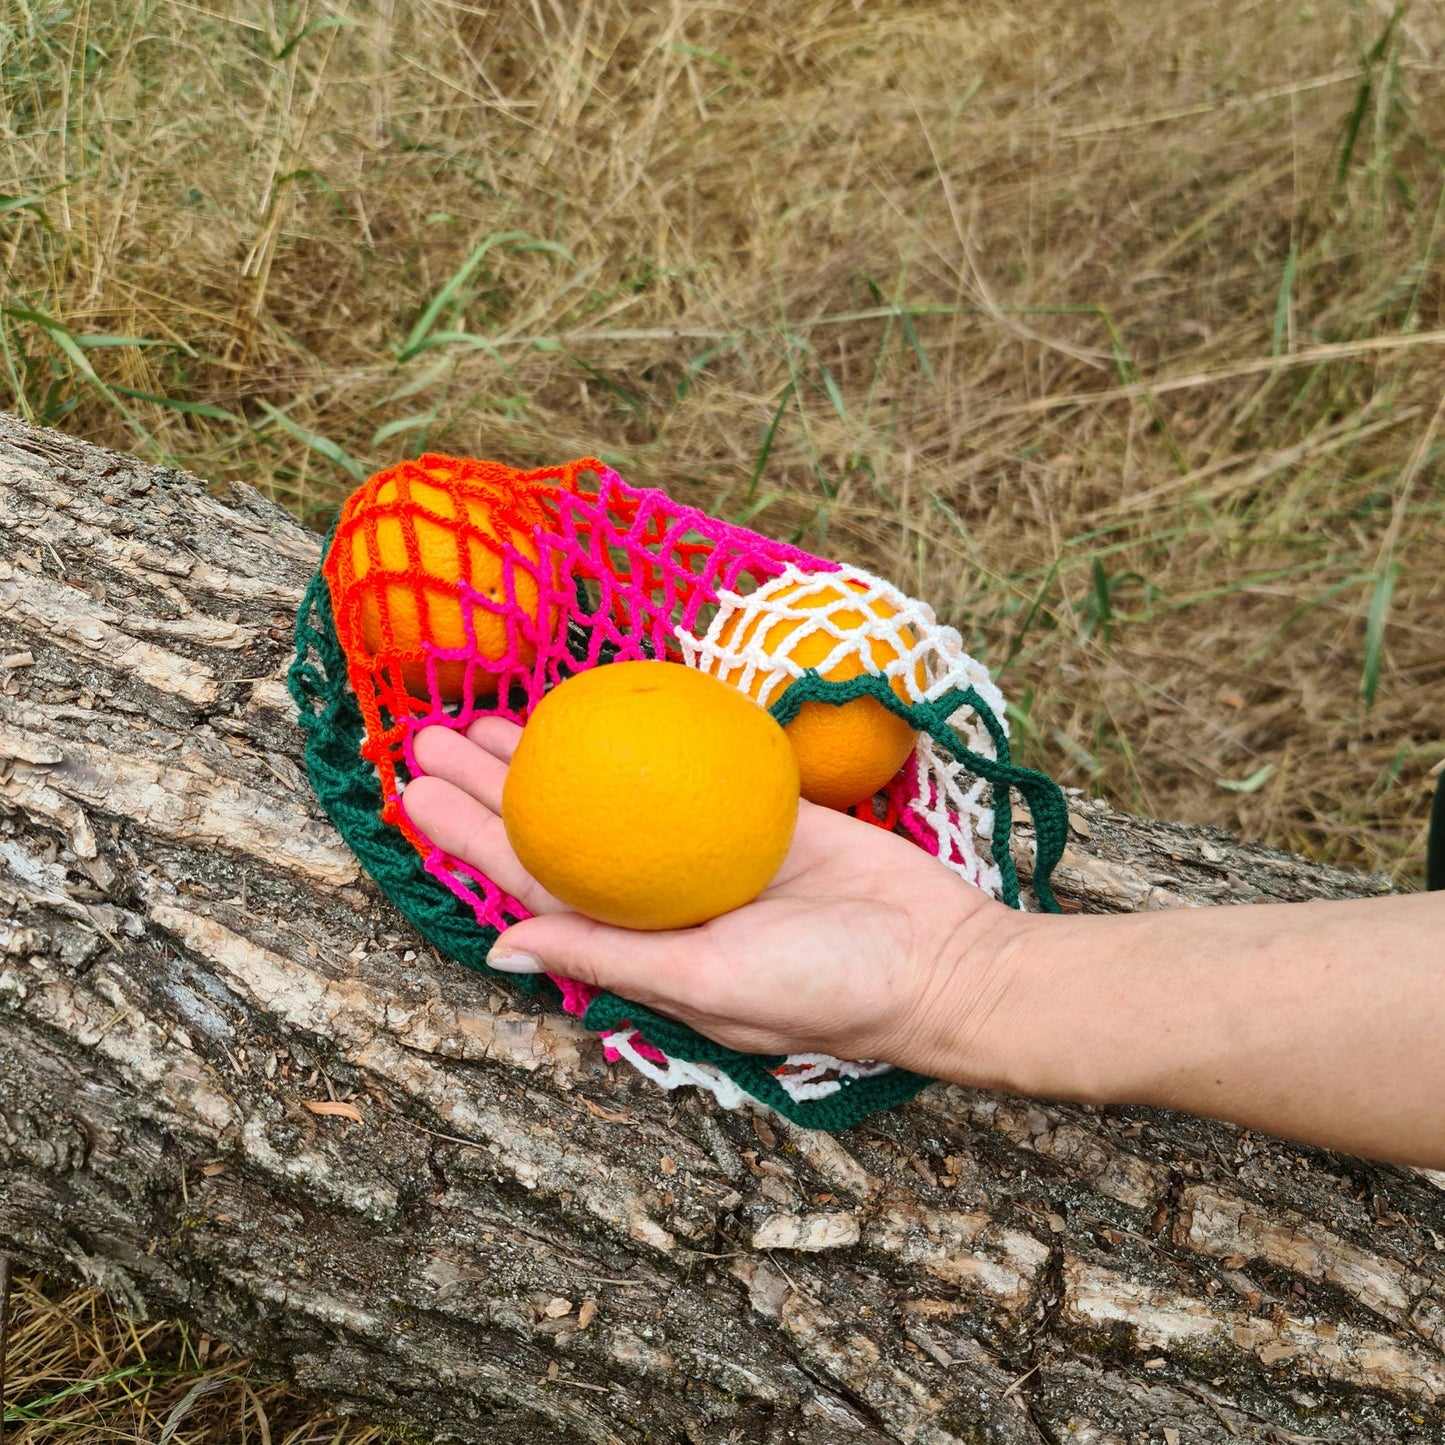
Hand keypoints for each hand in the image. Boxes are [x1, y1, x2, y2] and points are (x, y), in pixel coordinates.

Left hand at [401, 718, 1026, 1076]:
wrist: (938, 958)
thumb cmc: (824, 991)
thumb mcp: (707, 986)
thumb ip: (608, 960)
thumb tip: (497, 952)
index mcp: (637, 944)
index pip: (533, 882)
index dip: (470, 838)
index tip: (415, 792)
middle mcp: (659, 896)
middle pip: (558, 828)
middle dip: (492, 785)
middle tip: (430, 732)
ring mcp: (705, 849)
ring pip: (609, 789)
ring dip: (552, 754)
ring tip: (490, 714)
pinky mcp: (755, 810)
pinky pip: (685, 765)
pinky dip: (641, 735)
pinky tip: (603, 707)